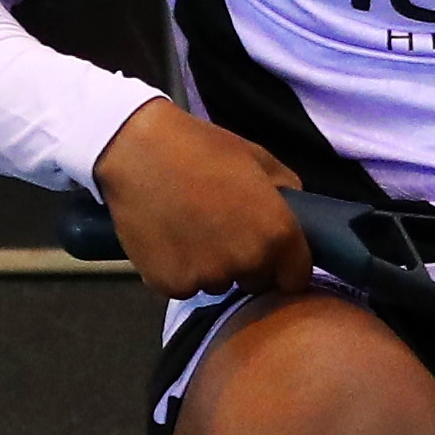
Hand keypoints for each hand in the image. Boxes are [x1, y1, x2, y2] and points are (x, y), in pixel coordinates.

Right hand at [91, 97, 306, 299]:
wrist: (138, 150)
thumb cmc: (200, 148)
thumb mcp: (258, 158)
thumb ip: (287, 191)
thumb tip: (296, 212)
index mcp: (277, 233)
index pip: (296, 278)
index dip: (283, 266)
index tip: (269, 254)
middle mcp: (247, 261)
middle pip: (256, 282)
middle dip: (245, 264)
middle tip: (221, 230)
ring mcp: (208, 276)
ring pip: (218, 284)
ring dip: (210, 266)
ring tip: (190, 228)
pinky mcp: (171, 284)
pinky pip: (183, 286)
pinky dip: (177, 269)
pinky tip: (168, 237)